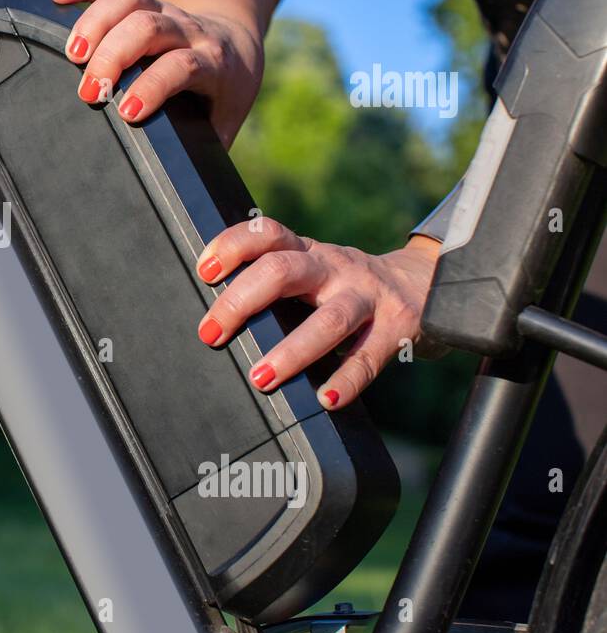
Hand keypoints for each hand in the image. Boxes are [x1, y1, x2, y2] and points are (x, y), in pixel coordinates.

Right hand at [50, 0, 263, 145]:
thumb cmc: (224, 93)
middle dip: (114, 54)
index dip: (153, 86)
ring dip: (95, 21)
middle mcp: (188, 30)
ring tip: (70, 54)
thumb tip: (181, 192)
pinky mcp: (143, 0)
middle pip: (149, 26)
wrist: (236, 44)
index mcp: (212, 63)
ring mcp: (164, 10)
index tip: (125, 112)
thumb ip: (205, 150)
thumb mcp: (224, 122)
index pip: (181, 66)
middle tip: (88, 90)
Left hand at [193, 218, 440, 409]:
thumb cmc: (345, 284)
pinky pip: (367, 358)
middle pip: (283, 272)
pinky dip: (346, 381)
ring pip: (327, 320)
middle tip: (211, 334)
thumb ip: (274, 280)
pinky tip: (325, 399)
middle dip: (241, 302)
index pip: (267, 233)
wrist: (427, 283)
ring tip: (261, 378)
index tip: (204, 273)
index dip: (232, 247)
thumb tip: (215, 317)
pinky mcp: (395, 328)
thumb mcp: (312, 268)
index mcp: (308, 251)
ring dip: (290, 351)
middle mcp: (334, 267)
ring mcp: (366, 297)